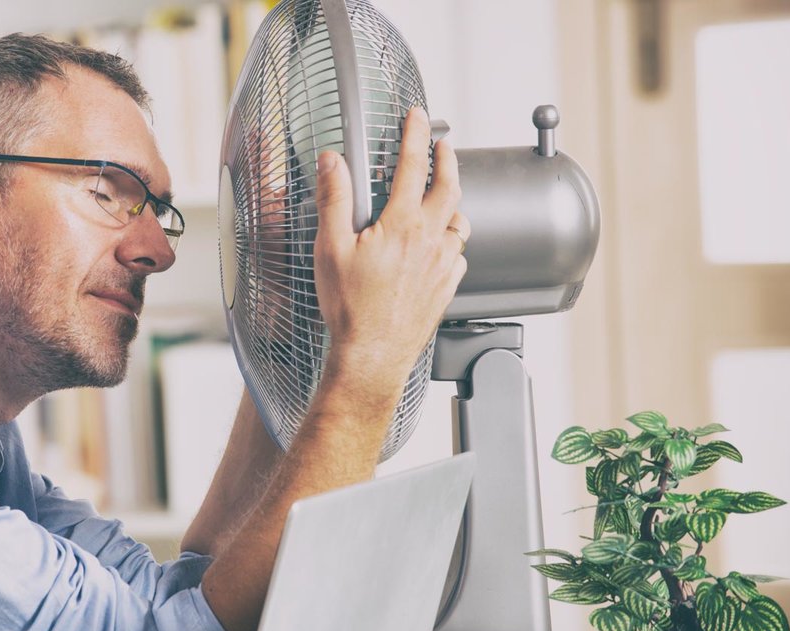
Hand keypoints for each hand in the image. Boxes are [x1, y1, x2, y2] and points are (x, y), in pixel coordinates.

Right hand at [312, 106, 468, 397]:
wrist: (372, 355)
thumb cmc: (350, 308)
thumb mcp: (329, 249)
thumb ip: (333, 199)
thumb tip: (333, 162)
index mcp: (402, 225)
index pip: (413, 166)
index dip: (416, 134)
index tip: (418, 116)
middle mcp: (430, 240)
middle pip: (449, 188)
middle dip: (447, 160)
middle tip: (444, 146)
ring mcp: (443, 265)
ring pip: (459, 222)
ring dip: (452, 203)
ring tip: (443, 196)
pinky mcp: (447, 288)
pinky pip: (459, 255)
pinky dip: (453, 241)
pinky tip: (442, 245)